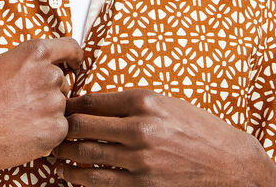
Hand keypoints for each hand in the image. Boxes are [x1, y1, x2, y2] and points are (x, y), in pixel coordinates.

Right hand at [0, 37, 83, 177]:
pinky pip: (58, 129)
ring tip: (16, 121)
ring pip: (58, 106)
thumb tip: (40, 67)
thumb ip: (26, 63)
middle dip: (46, 92)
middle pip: (60, 81)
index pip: (70, 47)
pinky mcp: (56, 129)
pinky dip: (44, 134)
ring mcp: (54, 102)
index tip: (75, 63)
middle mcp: (49, 74)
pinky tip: (21, 135)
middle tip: (20, 105)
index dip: (74, 56)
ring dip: (45, 113)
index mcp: (34, 53)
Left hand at [52, 88, 262, 185]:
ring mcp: (139, 160)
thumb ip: (129, 102)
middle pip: (82, 126)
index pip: (91, 100)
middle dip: (62, 127)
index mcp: (143, 101)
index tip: (61, 106)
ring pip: (86, 155)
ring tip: (54, 152)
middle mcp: (139, 128)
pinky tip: (71, 174)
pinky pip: (100, 183)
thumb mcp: (164, 102)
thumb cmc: (196, 127)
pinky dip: (80, 178)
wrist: (227, 163)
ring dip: (65, 154)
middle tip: (51, 128)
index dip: (70, 104)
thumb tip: (93, 104)